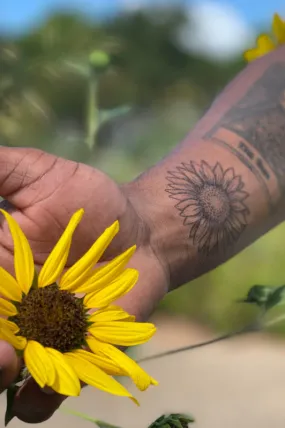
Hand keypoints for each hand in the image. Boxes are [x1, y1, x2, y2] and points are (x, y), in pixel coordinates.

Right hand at [0, 147, 166, 422]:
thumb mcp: (39, 174)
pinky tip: (37, 391)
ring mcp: (38, 335)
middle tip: (2, 348)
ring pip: (1, 370)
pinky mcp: (73, 354)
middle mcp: (9, 307)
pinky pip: (44, 394)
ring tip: (10, 359)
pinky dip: (36, 400)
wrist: (143, 230)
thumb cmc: (93, 200)